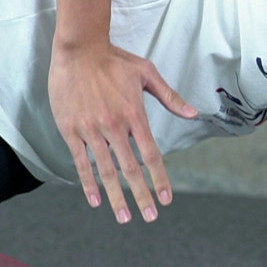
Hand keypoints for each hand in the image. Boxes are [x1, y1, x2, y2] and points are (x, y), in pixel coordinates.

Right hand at [47, 41, 198, 223]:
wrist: (79, 48)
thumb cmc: (114, 60)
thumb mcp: (147, 74)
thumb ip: (170, 97)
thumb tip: (195, 113)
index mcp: (135, 115)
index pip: (151, 155)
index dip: (159, 179)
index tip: (166, 198)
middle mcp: (114, 126)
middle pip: (131, 169)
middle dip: (141, 195)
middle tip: (150, 217)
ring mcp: (91, 130)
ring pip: (106, 170)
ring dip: (116, 196)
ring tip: (124, 218)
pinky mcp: (71, 130)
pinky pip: (81, 162)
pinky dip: (89, 182)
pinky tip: (95, 200)